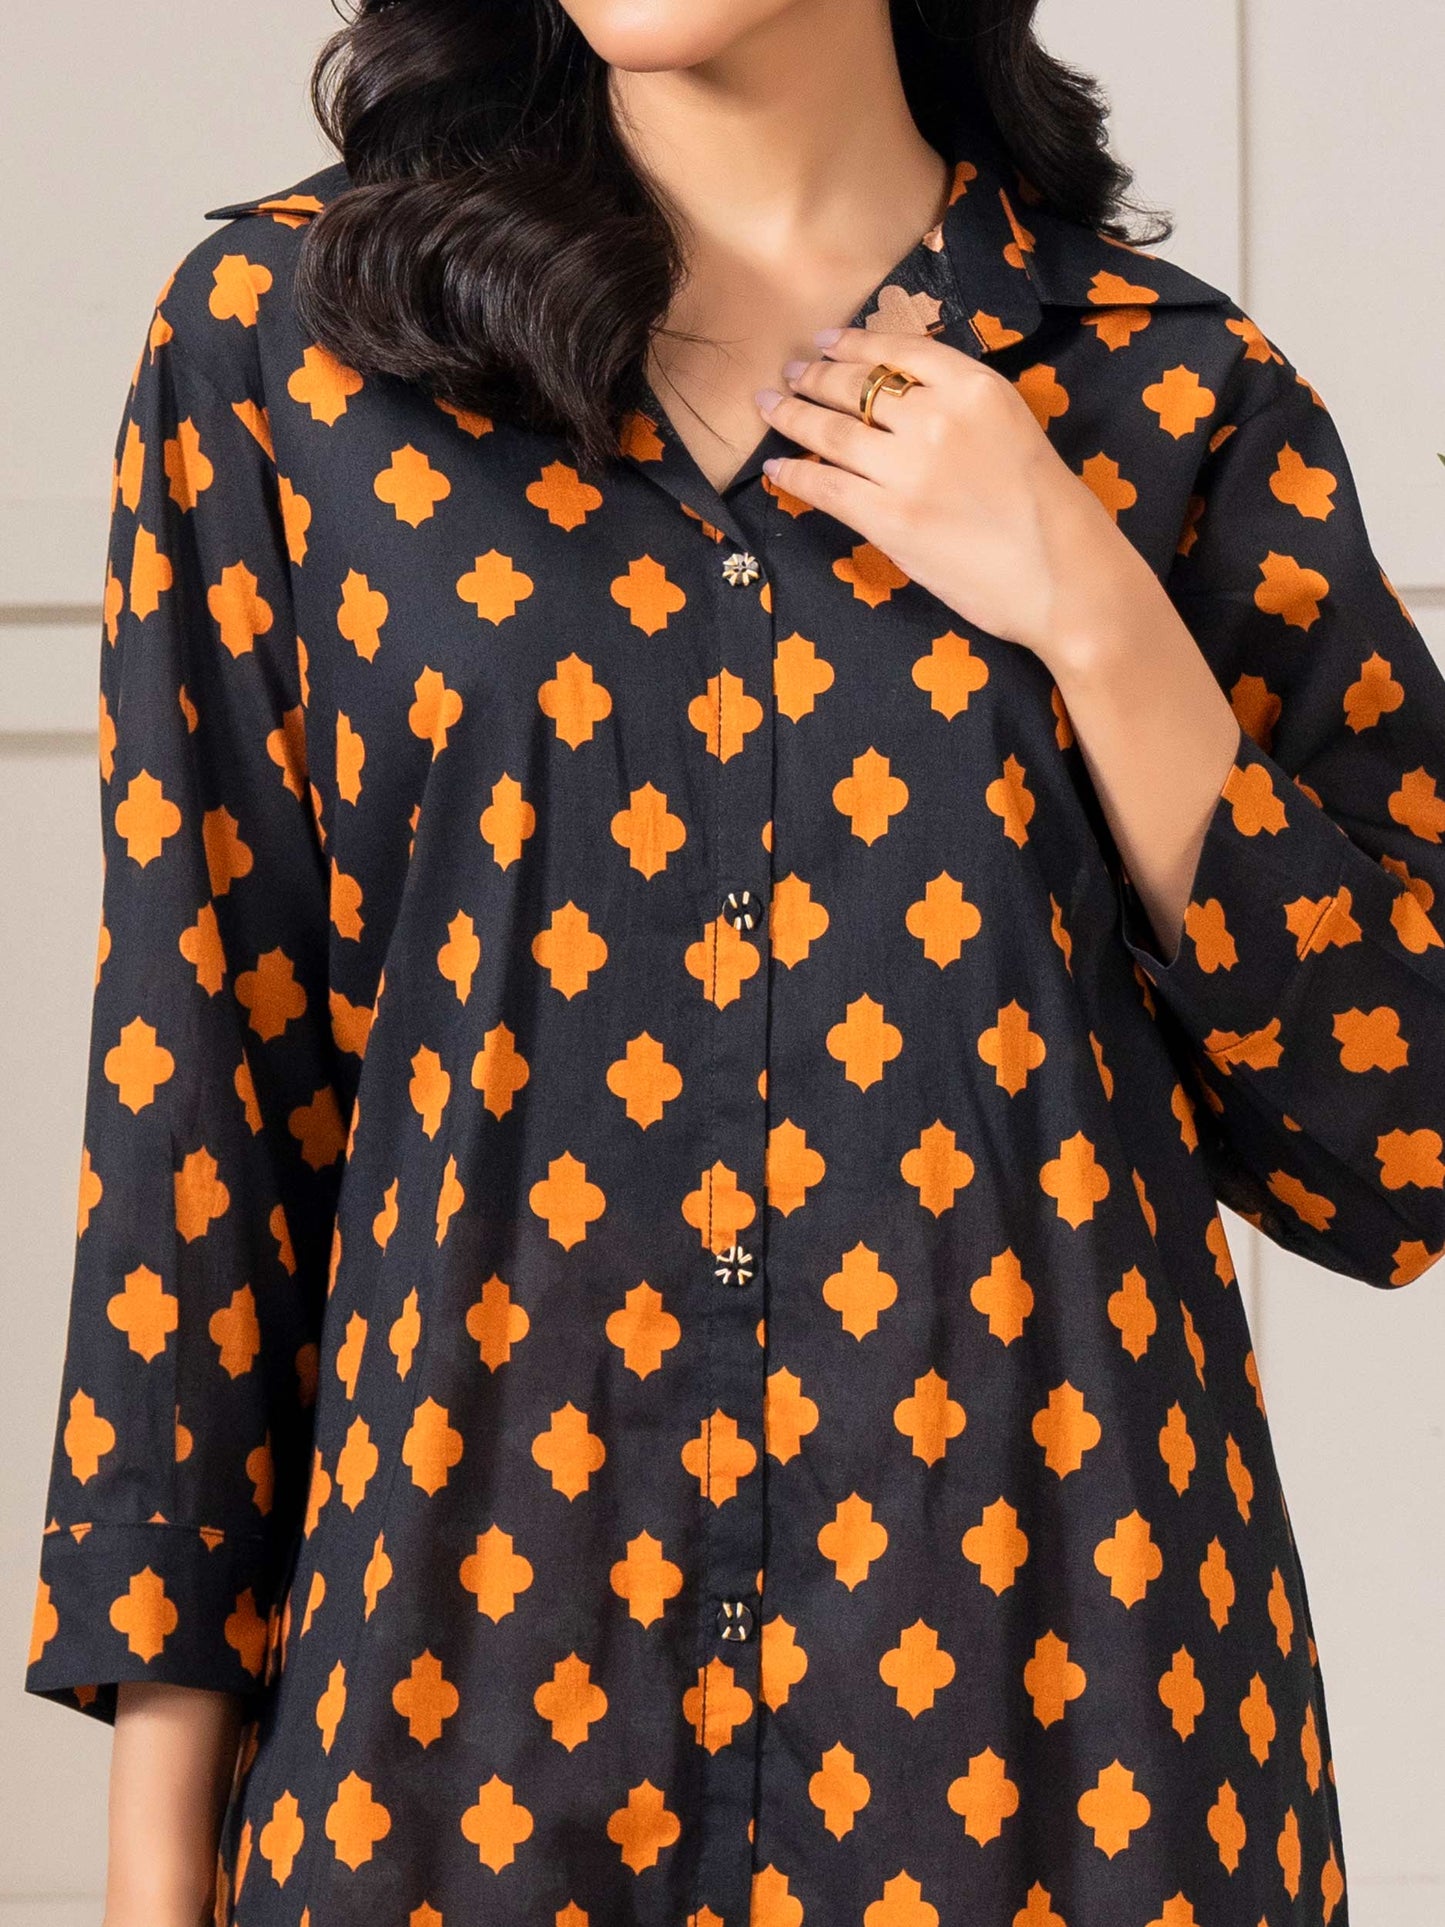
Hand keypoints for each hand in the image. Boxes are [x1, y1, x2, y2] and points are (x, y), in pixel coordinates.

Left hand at [755, 325, 1166, 674]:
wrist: (1066, 578)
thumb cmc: (1050, 512)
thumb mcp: (1014, 429)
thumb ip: (963, 408)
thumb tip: (904, 401)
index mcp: (975, 387)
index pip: (897, 350)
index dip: (852, 342)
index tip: (824, 341)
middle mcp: (937, 418)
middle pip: (856, 386)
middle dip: (814, 377)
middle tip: (788, 374)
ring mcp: (908, 469)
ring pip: (831, 431)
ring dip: (792, 415)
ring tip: (770, 407)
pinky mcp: (888, 519)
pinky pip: (823, 486)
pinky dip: (791, 474)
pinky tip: (774, 467)